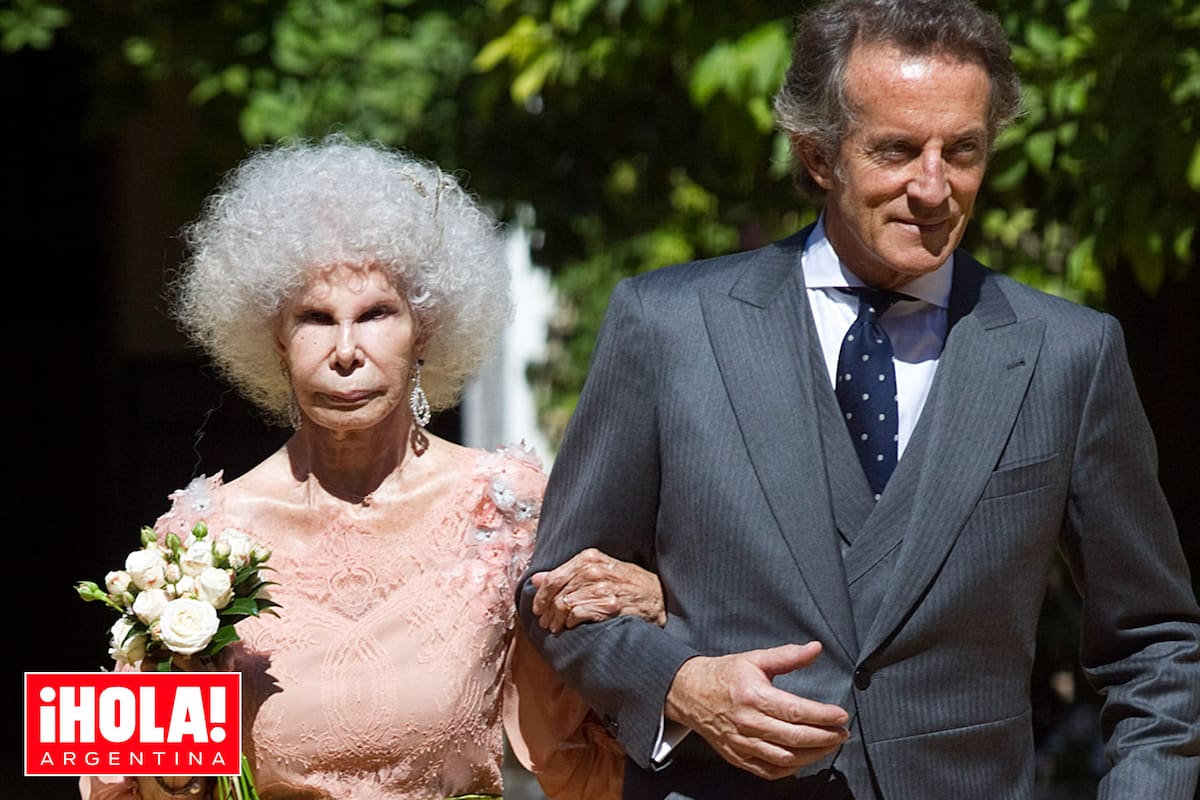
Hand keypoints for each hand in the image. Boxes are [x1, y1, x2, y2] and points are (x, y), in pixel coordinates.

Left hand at [531, 547, 666, 633]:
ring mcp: (602, 587)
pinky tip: (572, 627)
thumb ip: (567, 573)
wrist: (658, 598)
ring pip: (565, 605)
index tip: (538, 608)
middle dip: (547, 611)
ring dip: (557, 620)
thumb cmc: (627, 585)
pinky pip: (578, 615)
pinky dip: (571, 623)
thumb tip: (535, 579)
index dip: (541, 596)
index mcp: (588, 558)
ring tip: (556, 628)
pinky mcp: (609, 605)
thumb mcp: (598, 571)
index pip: (553, 577)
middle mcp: (594, 569)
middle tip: (546, 623)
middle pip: (557, 593)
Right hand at [664, 642, 848, 780]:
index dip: (823, 716)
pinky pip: (768, 771)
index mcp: (753, 696)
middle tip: (842, 733)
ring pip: (785, 759)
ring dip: (813, 755)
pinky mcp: (737, 757)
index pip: (796, 711)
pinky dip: (790, 769)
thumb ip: (787, 656)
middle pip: (794, 738)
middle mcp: (747, 722)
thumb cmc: (725, 675)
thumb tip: (815, 648)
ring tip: (829, 745)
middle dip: (825, 738)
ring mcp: (741, 743)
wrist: (690, 692)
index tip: (841, 715)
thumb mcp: (755, 659)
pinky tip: (804, 759)